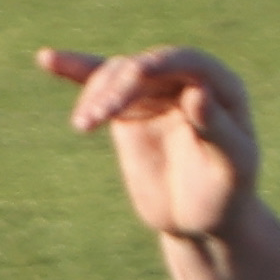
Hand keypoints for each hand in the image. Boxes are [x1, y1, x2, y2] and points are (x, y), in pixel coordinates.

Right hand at [37, 45, 260, 243]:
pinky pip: (99, 85)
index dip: (163, 63)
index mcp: (221, 88)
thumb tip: (197, 92)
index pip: (190, 63)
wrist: (198, 219)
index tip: (137, 74)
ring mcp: (154, 93)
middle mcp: (186, 81)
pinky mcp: (127, 109)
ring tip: (85, 124)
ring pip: (117, 76)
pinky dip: (75, 71)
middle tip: (101, 115)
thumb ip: (216, 128)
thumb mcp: (233, 166)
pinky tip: (47, 59)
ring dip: (97, 95)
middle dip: (121, 87)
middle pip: (145, 68)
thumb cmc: (226, 195)